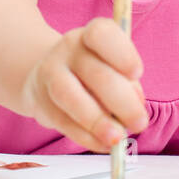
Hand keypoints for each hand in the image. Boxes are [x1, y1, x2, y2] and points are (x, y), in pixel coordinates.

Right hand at [21, 17, 148, 153]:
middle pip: (94, 73)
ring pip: (70, 97)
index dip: (122, 54)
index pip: (102, 35)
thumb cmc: (95, 71)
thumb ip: (127, 85)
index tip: (138, 74)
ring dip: (97, 121)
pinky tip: (102, 144)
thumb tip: (134, 110)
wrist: (49, 74)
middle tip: (139, 124)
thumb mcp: (115, 68)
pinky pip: (61, 121)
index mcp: (93, 34)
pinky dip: (85, 137)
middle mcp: (69, 49)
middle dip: (122, 102)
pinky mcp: (40, 100)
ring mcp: (50, 73)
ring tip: (117, 138)